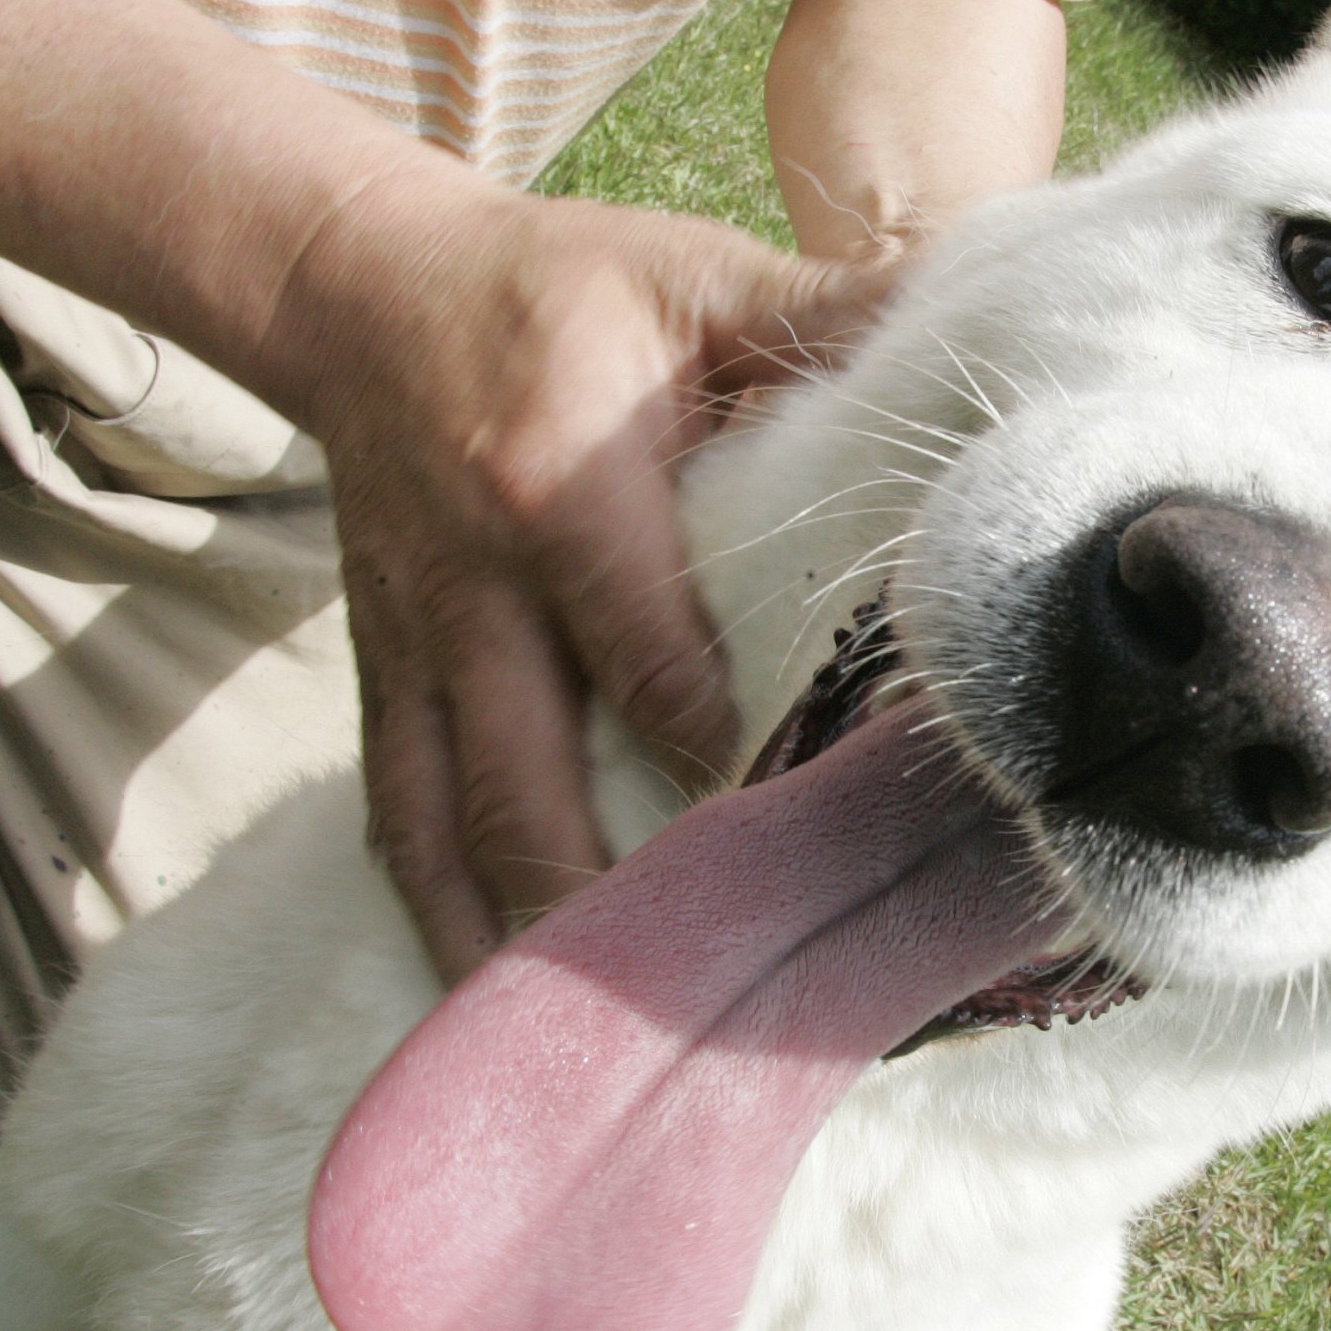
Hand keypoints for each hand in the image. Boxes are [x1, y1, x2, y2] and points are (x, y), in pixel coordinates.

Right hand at [263, 167, 895, 977]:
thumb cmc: (554, 286)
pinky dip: (433, 906)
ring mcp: (415, 642)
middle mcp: (476, 585)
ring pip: (451, 821)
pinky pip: (397, 811)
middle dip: (613, 900)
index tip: (813, 854)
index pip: (652, 662)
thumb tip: (974, 316)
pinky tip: (477, 992)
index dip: (727, 762)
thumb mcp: (690, 272)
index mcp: (564, 490)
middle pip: (535, 779)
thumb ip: (824, 313)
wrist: (356, 286)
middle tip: (702, 1006)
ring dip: (513, 938)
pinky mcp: (379, 671)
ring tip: (577, 1058)